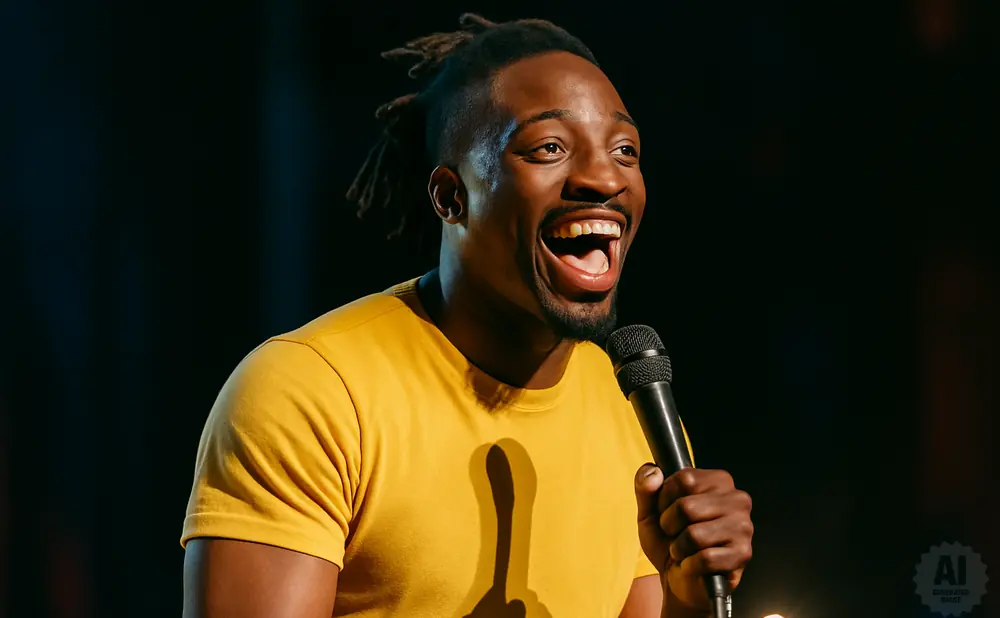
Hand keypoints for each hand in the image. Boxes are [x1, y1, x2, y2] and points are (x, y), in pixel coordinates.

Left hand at [634, 465, 753, 610]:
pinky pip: (705, 558)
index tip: (667, 512)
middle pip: (687, 507)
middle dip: (670, 526)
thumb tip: (653, 471)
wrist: (677, 580)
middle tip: (676, 534)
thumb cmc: (667, 541)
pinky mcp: (743, 554)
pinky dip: (690, 565)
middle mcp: (737, 499)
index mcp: (718, 481)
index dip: (665, 499)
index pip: (684, 479)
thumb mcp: (649, 511)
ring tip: (684, 549)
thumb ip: (645, 487)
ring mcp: (743, 526)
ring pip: (695, 534)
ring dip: (679, 548)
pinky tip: (694, 564)